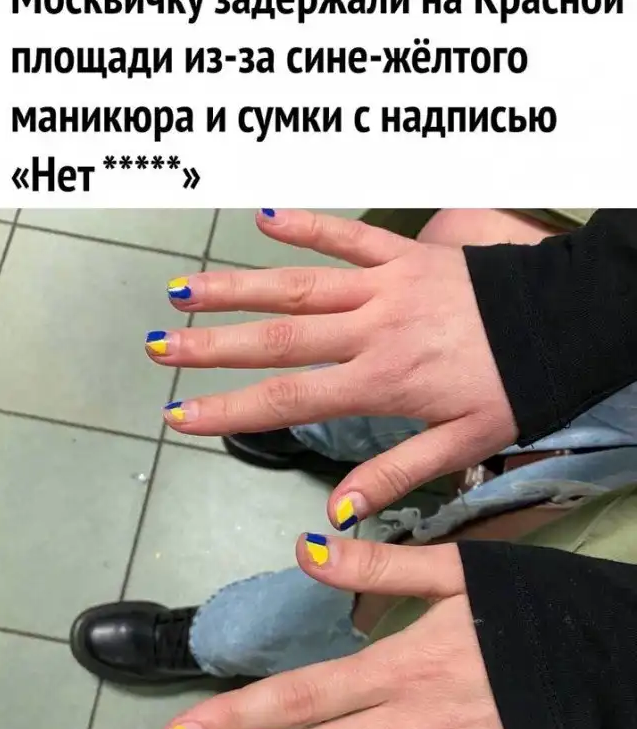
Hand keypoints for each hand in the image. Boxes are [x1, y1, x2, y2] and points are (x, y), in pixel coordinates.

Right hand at [148, 209, 517, 522]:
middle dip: (213, 346)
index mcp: (384, 381)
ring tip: (184, 290)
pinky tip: (264, 214)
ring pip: (299, 286)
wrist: (567, 325)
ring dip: (238, 288)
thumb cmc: (517, 388)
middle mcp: (373, 330)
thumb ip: (395, 475)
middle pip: (279, 339)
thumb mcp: (463, 446)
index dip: (230, 409)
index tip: (182, 415)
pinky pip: (350, 235)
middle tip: (160, 349)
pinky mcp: (405, 255)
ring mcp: (386, 286)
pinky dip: (307, 222)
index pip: (291, 398)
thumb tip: (335, 514)